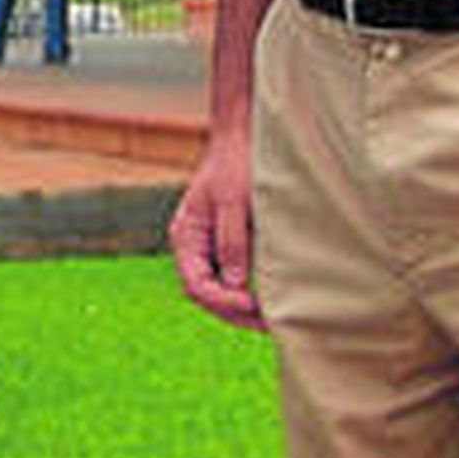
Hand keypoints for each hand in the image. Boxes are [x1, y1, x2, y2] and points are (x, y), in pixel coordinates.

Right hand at [170, 136, 265, 330]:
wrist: (243, 134)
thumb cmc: (236, 162)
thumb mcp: (234, 201)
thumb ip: (232, 243)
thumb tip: (238, 286)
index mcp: (185, 235)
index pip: (196, 286)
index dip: (224, 302)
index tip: (254, 306)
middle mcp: (194, 244)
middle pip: (207, 294)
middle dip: (235, 311)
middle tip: (270, 323)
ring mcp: (210, 244)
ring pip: (220, 288)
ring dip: (242, 304)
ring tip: (273, 316)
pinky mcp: (229, 240)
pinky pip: (234, 275)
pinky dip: (249, 289)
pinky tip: (271, 294)